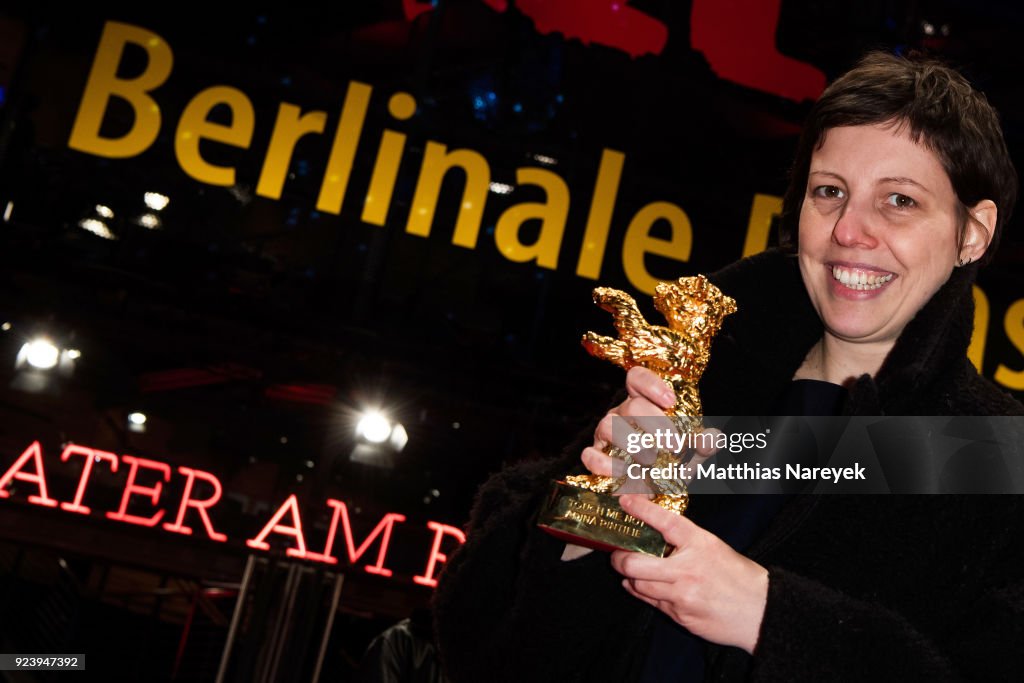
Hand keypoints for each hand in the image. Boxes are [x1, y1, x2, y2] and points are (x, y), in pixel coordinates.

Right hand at [562, 367, 717, 561]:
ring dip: (633, 444)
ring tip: (651, 462)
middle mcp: (622, 413)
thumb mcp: (693, 453)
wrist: (654, 491)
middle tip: (674, 446)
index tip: (671, 403)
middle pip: (632, 405)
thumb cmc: (671, 463)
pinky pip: (591, 455)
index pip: (637, 378)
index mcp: (644, 403)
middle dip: (656, 425)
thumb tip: (711, 438)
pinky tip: (625, 474)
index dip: (651, 384)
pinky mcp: (595, 456)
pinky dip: (606, 465)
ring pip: (610, 426)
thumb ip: (703, 444)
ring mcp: (605, 433)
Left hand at [611, 494, 767, 653]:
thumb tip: (655, 533)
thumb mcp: (714, 547)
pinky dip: (645, 594)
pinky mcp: (680, 616)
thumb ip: (685, 541)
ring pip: (639, 586)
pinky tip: (647, 588)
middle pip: (635, 564)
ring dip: (631, 578)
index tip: (625, 501)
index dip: (641, 509)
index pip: (664, 521)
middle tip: (617, 554)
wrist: (761, 611)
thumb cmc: (739, 577)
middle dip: (619, 559)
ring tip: (631, 571)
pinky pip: (653, 603)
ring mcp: (682, 596)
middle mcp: (687, 570)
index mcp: (700, 545)